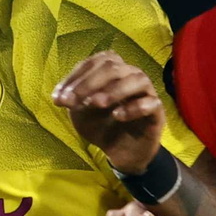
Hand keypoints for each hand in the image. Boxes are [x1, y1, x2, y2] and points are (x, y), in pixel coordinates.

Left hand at [53, 51, 164, 174]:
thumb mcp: (80, 113)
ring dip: (113, 90)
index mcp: (111, 71)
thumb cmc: (101, 126)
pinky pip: (150, 103)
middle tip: (72, 101)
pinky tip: (118, 116)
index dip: (75, 77)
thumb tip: (61, 94)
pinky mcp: (156, 111)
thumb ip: (72, 101)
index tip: (58, 98)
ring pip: (136, 79)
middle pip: (113, 66)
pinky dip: (134, 107)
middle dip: (89, 83)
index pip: (94, 63)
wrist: (120, 153)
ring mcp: (146, 92)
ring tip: (96, 103)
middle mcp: (130, 75)